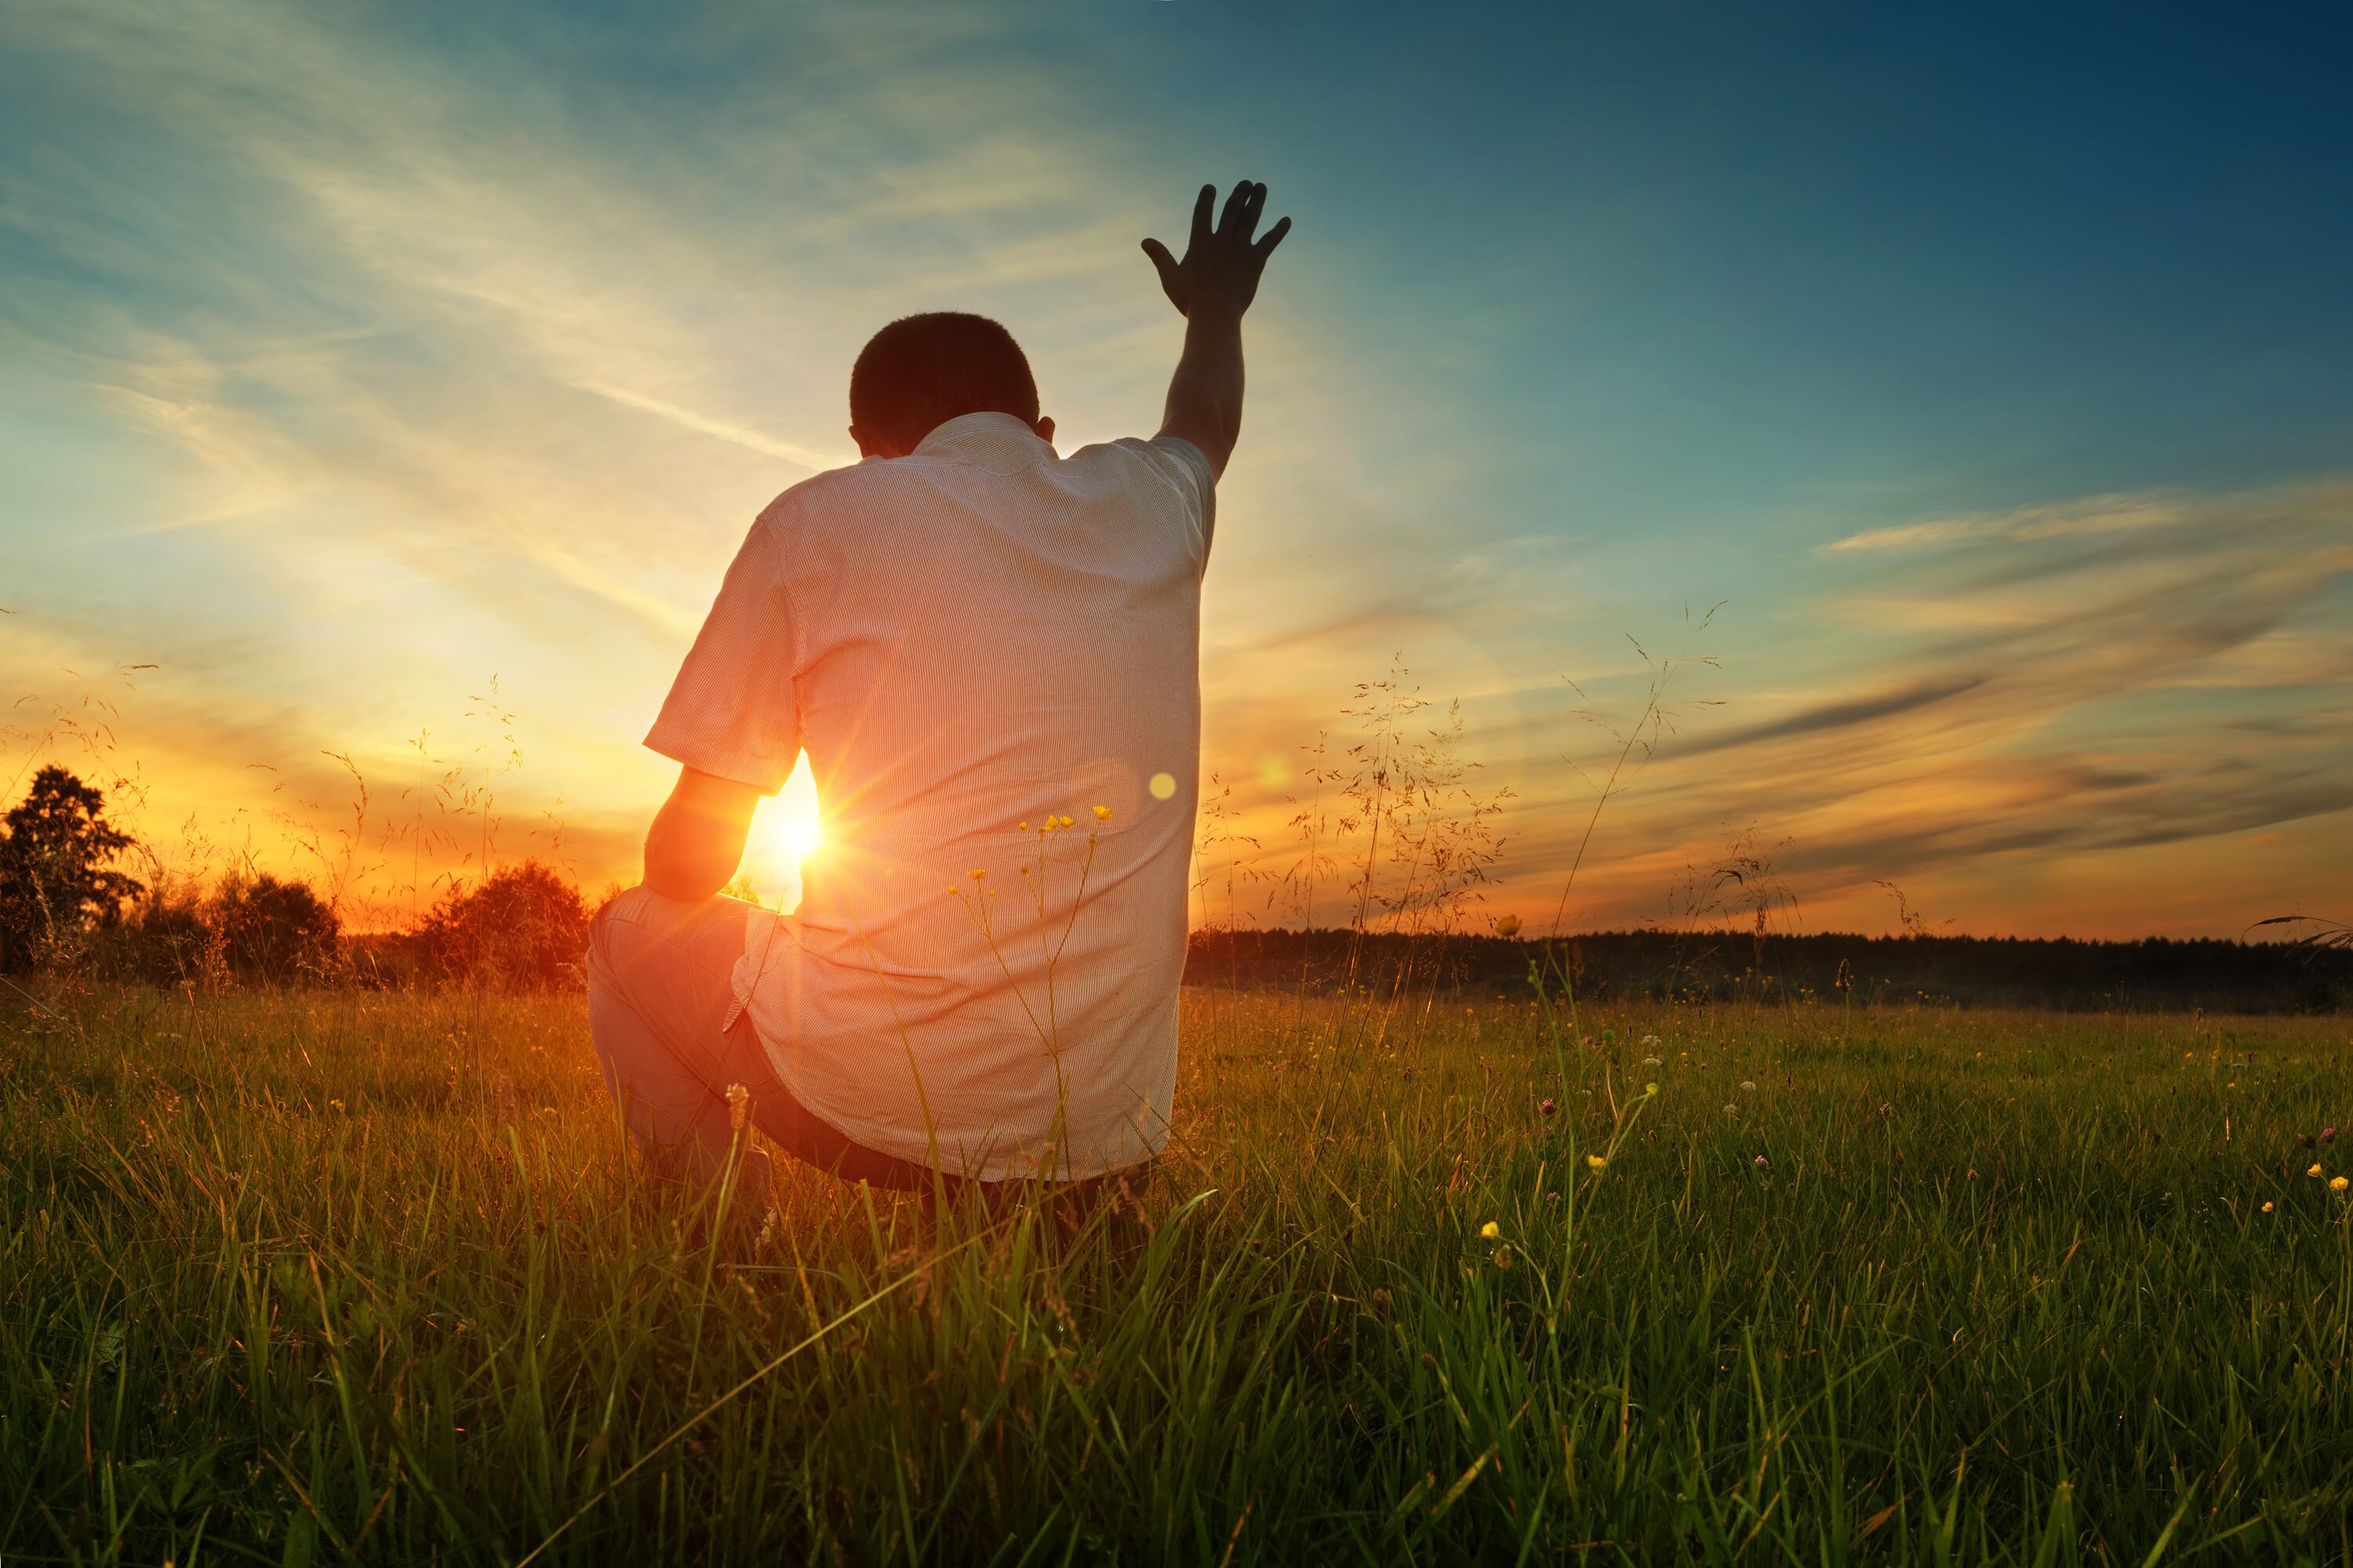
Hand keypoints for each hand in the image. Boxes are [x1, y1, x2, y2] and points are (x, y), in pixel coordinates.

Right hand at [1142, 181, 1290, 319]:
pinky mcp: (1256, 260)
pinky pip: (1270, 240)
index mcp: (1200, 241)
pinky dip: (1279, 230)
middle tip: (1246, 183)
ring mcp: (1240, 248)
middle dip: (1239, 193)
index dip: (1207, 198)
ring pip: (1250, 217)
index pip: (1203, 211)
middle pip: (1232, 209)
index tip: (1211, 188)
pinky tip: (1287, 220)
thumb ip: (1159, 256)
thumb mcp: (1170, 278)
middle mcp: (1221, 239)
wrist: (1215, 314)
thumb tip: (1145, 241)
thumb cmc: (1190, 300)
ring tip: (1261, 187)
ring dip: (1256, 200)